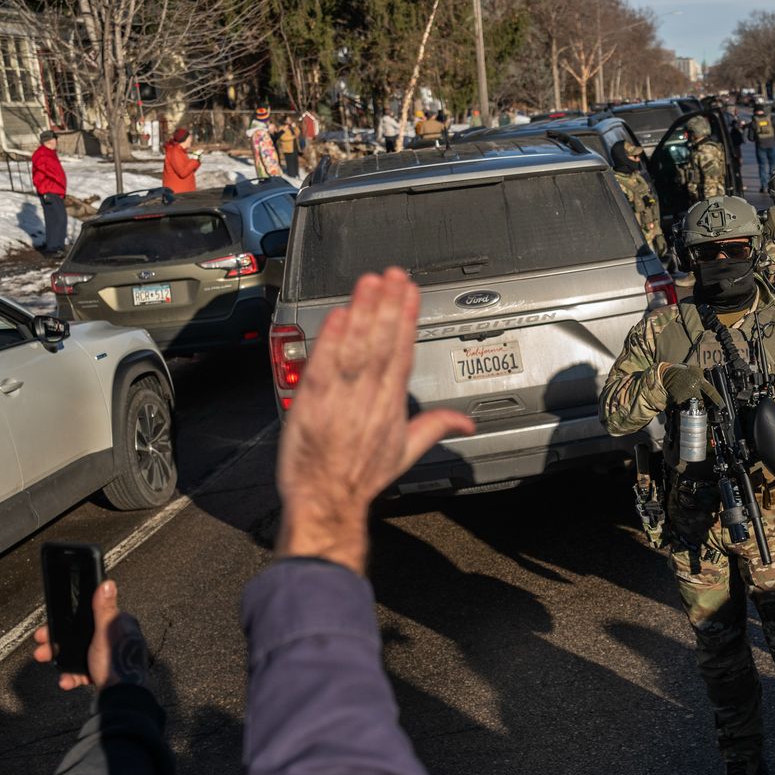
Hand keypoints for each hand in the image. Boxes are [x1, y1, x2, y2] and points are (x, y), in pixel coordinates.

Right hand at [32, 580, 150, 691]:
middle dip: (58, 643)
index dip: (69, 620)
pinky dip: (72, 675)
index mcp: (120, 625)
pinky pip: (83, 671)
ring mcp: (109, 656)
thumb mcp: (107, 631)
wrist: (121, 696)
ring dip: (60, 659)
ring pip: (78, 654)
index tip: (50, 626)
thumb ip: (104, 609)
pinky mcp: (104, 672)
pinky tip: (66, 680)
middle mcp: (116, 639)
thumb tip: (107, 584)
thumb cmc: (118, 662)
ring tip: (47, 661)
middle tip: (42, 647)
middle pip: (80, 636)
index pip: (90, 616)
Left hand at [276, 268, 475, 573]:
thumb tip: (466, 423)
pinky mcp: (309, 401)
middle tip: (392, 276)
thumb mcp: (406, 453)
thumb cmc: (361, 477)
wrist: (326, 499)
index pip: (401, 353)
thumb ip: (436, 427)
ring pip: (353, 348)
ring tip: (368, 283)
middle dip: (386, 306)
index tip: (409, 294)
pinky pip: (321, 364)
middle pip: (379, 343)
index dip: (405, 320)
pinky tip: (337, 315)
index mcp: (391, 406)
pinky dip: (329, 339)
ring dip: (361, 312)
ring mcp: (338, 398)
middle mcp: (367, 398)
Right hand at [661, 362, 721, 404]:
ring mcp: (686, 395)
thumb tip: (708, 382)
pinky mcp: (679, 400)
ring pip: (693, 403)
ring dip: (691, 402)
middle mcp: (694, 388)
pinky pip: (684, 404)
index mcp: (700, 381)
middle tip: (696, 399)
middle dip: (700, 402)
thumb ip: (702, 376)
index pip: (711, 391)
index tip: (722, 405)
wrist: (667, 374)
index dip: (717, 399)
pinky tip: (681, 396)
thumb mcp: (695, 370)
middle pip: (701, 401)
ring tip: (686, 395)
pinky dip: (683, 402)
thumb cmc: (682, 371)